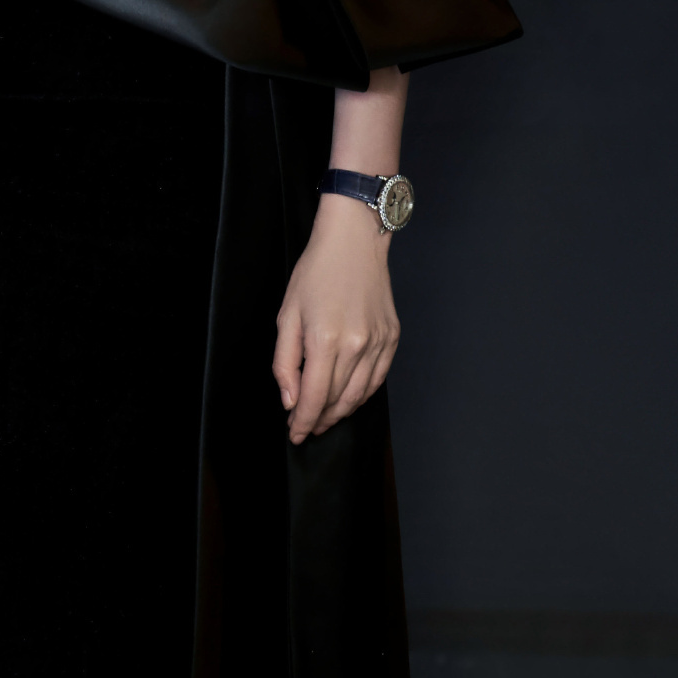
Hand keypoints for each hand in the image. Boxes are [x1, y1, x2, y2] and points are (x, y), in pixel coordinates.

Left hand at [272, 195, 399, 442]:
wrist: (354, 243)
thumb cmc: (315, 273)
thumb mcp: (287, 316)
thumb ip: (285, 363)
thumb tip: (290, 400)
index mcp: (325, 341)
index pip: (313, 398)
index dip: (302, 422)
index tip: (294, 435)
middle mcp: (357, 346)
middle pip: (336, 401)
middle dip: (318, 420)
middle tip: (304, 428)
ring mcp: (379, 343)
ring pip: (359, 395)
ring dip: (339, 412)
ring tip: (323, 418)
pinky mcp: (392, 338)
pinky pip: (377, 380)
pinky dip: (361, 395)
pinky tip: (347, 399)